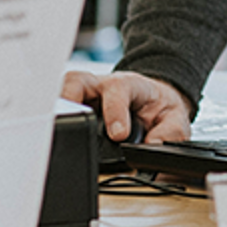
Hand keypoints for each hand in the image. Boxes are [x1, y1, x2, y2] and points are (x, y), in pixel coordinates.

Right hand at [61, 69, 191, 143]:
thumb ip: (170, 131)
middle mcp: (101, 85)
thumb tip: (154, 145)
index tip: (118, 133)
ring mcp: (83, 93)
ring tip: (54, 129)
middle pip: (79, 81)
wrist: (152, 100)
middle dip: (71, 99)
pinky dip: (51, 115)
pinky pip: (56, 104)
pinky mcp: (72, 103)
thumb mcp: (175, 117)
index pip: (118, 90)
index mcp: (129, 85)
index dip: (115, 110)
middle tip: (71, 124)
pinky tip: (50, 132)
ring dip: (56, 106)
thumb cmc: (158, 108)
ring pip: (62, 90)